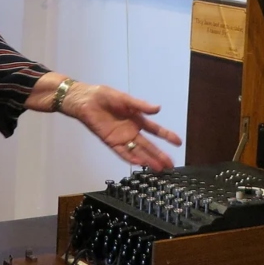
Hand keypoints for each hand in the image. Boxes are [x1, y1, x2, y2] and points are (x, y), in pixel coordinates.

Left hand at [61, 83, 182, 170]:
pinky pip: (122, 152)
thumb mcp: (125, 99)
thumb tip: (158, 109)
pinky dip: (131, 157)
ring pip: (138, 151)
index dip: (167, 136)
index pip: (155, 130)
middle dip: (159, 154)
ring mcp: (121, 137)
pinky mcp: (110, 141)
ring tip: (159, 168)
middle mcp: (131, 130)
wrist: (85, 100)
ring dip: (148, 160)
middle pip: (148, 145)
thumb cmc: (104, 96)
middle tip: (170, 164)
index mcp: (137, 119)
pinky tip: (140, 163)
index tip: (178, 142)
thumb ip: (141, 105)